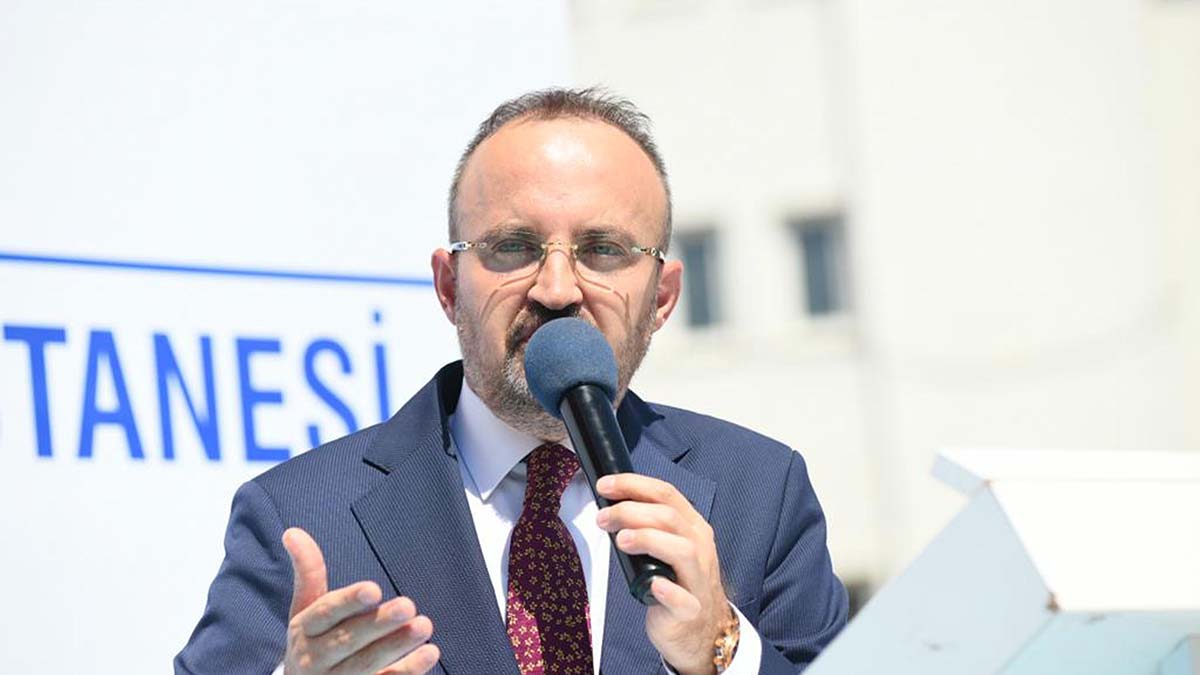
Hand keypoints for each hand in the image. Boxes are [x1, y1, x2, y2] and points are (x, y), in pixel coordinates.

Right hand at [282, 528, 440, 674]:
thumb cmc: (312, 642)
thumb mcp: (305, 610)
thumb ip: (308, 572)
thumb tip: (293, 532)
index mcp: (304, 630)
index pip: (325, 613)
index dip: (348, 601)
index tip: (374, 588)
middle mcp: (315, 659)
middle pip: (347, 640)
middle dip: (378, 624)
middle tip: (408, 605)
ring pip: (365, 666)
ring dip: (396, 646)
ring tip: (424, 626)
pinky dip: (407, 671)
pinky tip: (428, 654)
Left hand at [595, 475, 732, 674]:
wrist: (702, 629)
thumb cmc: (678, 582)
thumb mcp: (668, 546)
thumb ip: (647, 526)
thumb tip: (609, 507)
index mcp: (692, 527)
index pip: (666, 494)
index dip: (633, 485)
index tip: (604, 486)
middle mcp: (699, 548)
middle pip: (669, 517)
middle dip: (630, 511)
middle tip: (603, 518)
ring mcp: (698, 579)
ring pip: (682, 550)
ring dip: (649, 539)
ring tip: (621, 541)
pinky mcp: (690, 610)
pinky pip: (683, 599)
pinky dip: (668, 590)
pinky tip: (652, 584)